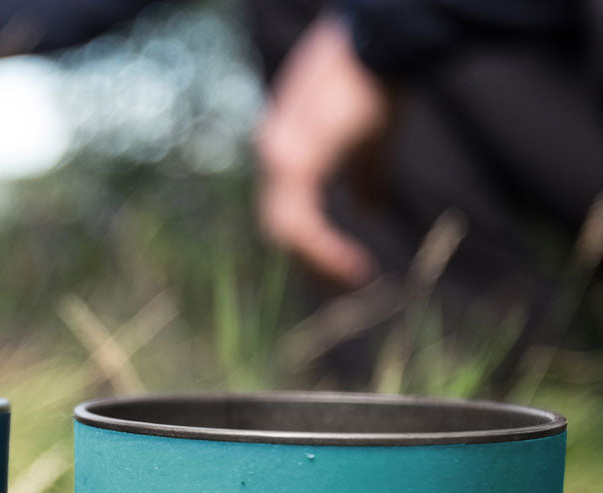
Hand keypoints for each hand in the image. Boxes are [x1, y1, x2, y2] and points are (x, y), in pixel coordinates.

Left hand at [255, 15, 390, 286]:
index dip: (313, 246)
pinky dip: (323, 247)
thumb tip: (372, 210)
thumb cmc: (378, 84)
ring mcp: (278, 157)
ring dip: (319, 261)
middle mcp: (275, 155)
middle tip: (345, 284)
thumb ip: (366, 179)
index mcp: (287, 154)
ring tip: (351, 276)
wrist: (380, 44)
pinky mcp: (293, 160)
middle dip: (312, 263)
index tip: (346, 268)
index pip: (288, 213)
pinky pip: (299, 221)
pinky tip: (349, 261)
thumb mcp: (371, 144)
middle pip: (280, 229)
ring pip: (284, 231)